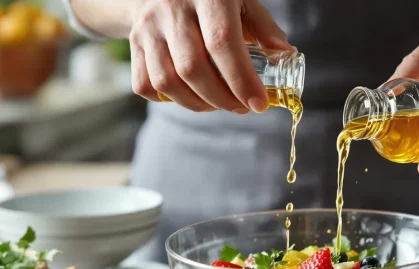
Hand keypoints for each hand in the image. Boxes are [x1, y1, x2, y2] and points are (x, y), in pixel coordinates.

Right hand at [129, 0, 291, 112]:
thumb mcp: (241, 1)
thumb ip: (263, 26)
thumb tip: (285, 53)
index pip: (222, 43)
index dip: (241, 79)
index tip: (258, 103)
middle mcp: (172, 9)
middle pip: (192, 68)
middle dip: (221, 98)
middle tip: (240, 107)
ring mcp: (148, 27)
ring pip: (167, 81)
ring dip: (197, 104)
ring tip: (218, 104)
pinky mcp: (134, 44)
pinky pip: (145, 85)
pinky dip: (169, 100)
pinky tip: (190, 96)